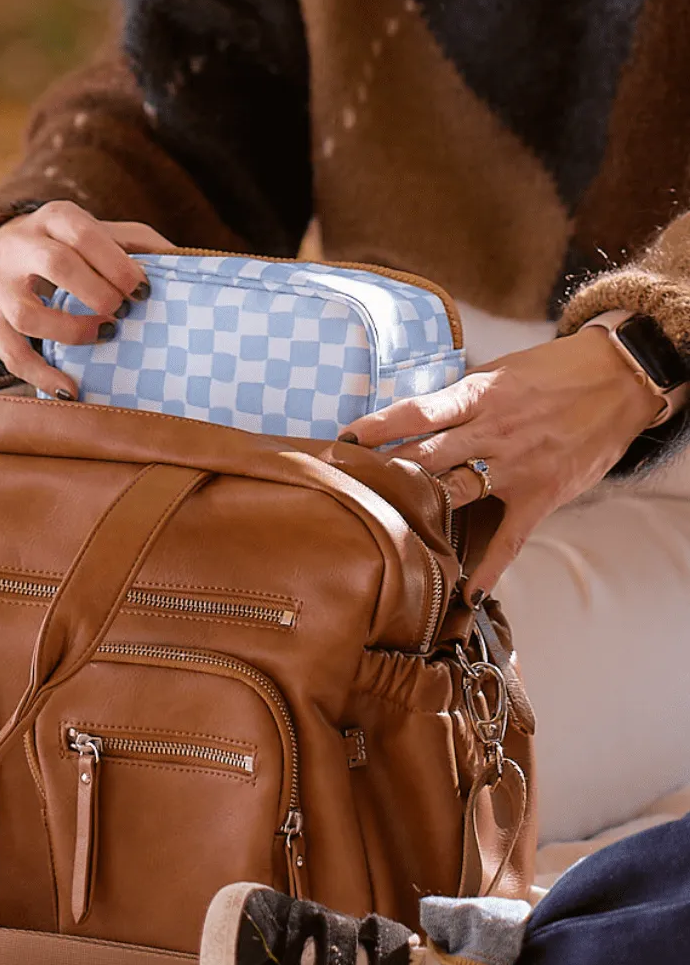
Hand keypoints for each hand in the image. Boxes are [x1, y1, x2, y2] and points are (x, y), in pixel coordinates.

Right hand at [0, 200, 175, 396]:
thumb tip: (185, 261)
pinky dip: (40, 375)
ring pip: (27, 313)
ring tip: (103, 337)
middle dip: (97, 294)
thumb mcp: (95, 232)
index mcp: (52, 219)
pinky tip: (68, 389)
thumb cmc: (64, 247)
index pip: (84, 235)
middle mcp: (18, 246)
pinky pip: (10, 353)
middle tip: (122, 314)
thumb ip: (137, 243)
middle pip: (56, 265)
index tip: (142, 292)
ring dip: (71, 332)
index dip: (117, 265)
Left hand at [339, 327, 663, 599]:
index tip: (344, 441)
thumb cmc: (551, 372)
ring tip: (378, 531)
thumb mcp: (498, 373)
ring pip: (455, 493)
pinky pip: (508, 539)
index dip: (378, 428)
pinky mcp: (540, 496)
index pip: (417, 413)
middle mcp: (493, 432)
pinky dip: (488, 567)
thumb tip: (405, 420)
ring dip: (418, 511)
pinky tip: (465, 592)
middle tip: (344, 488)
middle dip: (383, 472)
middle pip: (425, 457)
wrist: (619, 379)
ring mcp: (517, 467)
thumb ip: (456, 400)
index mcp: (478, 396)